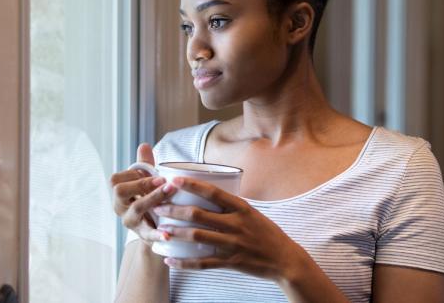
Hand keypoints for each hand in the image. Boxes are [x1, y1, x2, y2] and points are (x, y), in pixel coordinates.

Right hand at [110, 143, 176, 245]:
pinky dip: (157, 234)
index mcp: (120, 193)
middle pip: (119, 192)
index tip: (150, 170)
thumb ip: (144, 166)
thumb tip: (144, 145)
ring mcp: (130, 221)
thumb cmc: (148, 200)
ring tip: (171, 191)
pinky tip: (168, 234)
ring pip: (135, 209)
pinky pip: (147, 235)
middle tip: (163, 179)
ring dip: (153, 198)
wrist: (153, 230)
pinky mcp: (142, 235)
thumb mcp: (146, 182)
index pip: (116, 179)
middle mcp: (121, 207)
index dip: (132, 174)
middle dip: (142, 183)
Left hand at [151, 177, 310, 282]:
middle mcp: (236, 224)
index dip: (192, 185)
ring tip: (160, 231)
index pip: (213, 192)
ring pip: (197, 237)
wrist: (285, 259)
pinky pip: (203, 263)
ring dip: (175, 233)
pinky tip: (170, 261)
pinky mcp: (232, 262)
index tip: (174, 180)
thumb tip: (209, 193)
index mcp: (242, 208)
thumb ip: (231, 206)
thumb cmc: (267, 233)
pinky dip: (185, 263)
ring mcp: (233, 243)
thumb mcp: (253, 213)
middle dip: (174, 210)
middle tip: (158, 207)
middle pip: (199, 214)